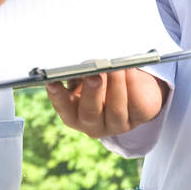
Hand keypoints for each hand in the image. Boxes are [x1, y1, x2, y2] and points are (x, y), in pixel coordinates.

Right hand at [44, 68, 168, 138]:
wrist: (134, 86)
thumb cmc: (103, 79)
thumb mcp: (87, 76)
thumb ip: (80, 73)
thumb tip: (81, 64)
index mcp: (75, 114)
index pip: (63, 108)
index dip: (57, 97)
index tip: (52, 82)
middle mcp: (94, 124)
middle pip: (90, 114)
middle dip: (91, 93)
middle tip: (92, 75)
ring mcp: (117, 125)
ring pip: (116, 111)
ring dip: (115, 86)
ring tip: (115, 67)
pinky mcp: (138, 119)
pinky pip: (137, 106)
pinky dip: (133, 86)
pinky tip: (130, 70)